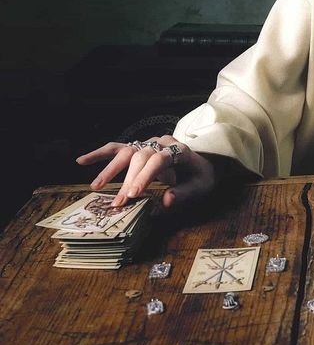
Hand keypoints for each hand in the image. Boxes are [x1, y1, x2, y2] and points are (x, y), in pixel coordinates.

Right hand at [76, 135, 216, 208]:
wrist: (201, 163)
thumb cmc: (199, 177)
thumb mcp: (200, 187)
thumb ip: (185, 193)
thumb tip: (167, 201)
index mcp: (179, 150)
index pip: (159, 160)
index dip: (145, 175)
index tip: (134, 193)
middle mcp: (161, 143)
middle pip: (141, 156)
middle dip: (128, 179)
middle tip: (119, 202)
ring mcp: (148, 143)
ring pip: (126, 152)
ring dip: (110, 169)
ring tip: (97, 186)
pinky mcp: (137, 148)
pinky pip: (117, 148)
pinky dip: (100, 154)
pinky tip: (81, 160)